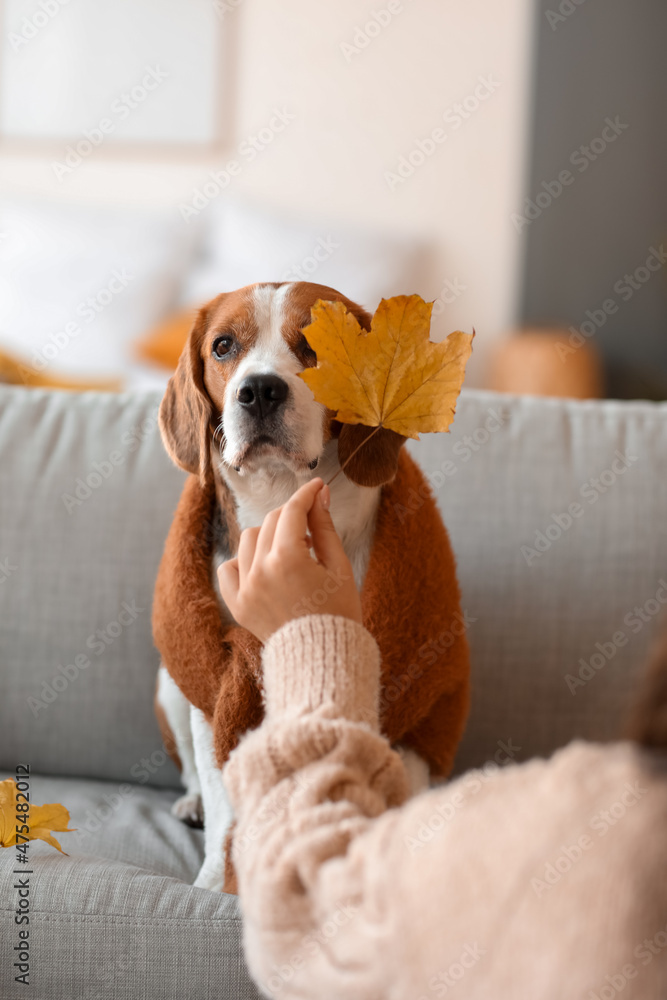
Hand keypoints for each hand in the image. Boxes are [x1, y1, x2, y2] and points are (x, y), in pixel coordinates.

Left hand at [218, 478, 362, 643]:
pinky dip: (244, 561)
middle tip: (312, 523)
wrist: (322, 659)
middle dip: (292, 515)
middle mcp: (260, 571)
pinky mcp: (236, 604)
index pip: (292, 511)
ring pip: (249, 539)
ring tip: (293, 551)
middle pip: (272, 521)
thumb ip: (324, 527)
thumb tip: (318, 495)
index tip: (317, 487)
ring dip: (270, 536)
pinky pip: (230, 567)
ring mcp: (244, 589)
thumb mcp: (338, 566)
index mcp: (288, 560)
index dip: (307, 494)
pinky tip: (265, 567)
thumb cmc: (339, 613)